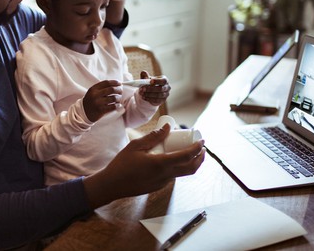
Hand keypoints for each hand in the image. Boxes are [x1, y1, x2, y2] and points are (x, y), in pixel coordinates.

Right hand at [83, 80, 122, 121]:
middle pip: (111, 89)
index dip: (115, 82)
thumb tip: (116, 85)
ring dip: (119, 98)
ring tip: (119, 98)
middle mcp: (95, 95)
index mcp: (93, 89)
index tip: (119, 83)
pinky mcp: (101, 110)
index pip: (106, 82)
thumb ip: (102, 88)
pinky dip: (117, 105)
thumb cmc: (91, 101)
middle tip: (121, 91)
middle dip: (119, 89)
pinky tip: (118, 105)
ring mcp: (98, 103)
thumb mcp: (93, 92)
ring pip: (114, 98)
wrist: (83, 113)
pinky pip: (113, 106)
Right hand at [83, 124, 204, 207]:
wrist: (112, 185)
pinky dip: (178, 167)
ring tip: (188, 151)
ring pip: (182, 173)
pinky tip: (171, 159)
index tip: (202, 141)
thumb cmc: (121, 164)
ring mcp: (162, 183)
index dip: (197, 148)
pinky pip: (172, 176)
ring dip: (190, 163)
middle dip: (200, 158)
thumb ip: (153, 137)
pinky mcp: (158, 187)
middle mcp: (165, 176)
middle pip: (191, 168)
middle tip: (201, 148)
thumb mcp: (135, 146)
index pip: (186, 156)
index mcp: (160, 164)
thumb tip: (167, 127)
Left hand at [138, 70, 169, 105]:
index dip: (157, 81)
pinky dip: (149, 99)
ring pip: (158, 95)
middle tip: (142, 89)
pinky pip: (156, 100)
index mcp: (165, 80)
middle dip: (150, 89)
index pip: (163, 81)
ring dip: (148, 94)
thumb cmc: (150, 83)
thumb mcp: (147, 79)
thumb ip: (145, 75)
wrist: (151, 91)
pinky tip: (143, 97)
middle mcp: (167, 87)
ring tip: (141, 93)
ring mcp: (166, 94)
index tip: (150, 81)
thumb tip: (144, 73)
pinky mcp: (162, 100)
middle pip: (161, 89)